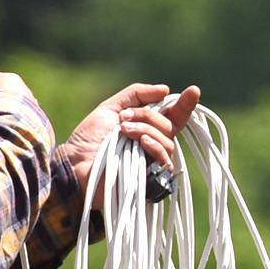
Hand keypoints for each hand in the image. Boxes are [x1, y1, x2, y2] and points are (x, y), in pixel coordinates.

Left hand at [59, 81, 201, 182]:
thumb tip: (165, 89)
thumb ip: (136, 94)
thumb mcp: (112, 108)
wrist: (76, 162)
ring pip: (168, 140)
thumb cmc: (90, 139)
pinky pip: (165, 159)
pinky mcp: (151, 179)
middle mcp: (154, 144)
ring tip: (123, 131)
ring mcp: (153, 162)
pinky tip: (141, 142)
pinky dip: (154, 145)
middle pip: (169, 125)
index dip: (185, 104)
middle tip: (124, 118)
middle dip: (148, 115)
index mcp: (148, 128)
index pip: (174, 116)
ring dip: (146, 129)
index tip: (193, 91)